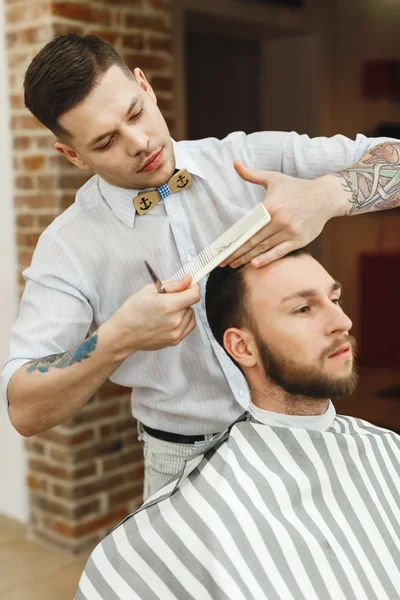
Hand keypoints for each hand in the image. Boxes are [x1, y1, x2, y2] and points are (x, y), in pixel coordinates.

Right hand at [106, 276, 199, 352]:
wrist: (123, 334)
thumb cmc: (132, 312)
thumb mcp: (148, 290)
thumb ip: (172, 285)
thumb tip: (187, 280)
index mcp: (168, 305)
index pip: (194, 295)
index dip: (193, 287)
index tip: (189, 285)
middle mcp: (175, 320)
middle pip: (191, 304)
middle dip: (183, 298)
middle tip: (168, 299)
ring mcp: (176, 332)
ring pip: (191, 315)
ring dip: (184, 310)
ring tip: (167, 310)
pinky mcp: (175, 340)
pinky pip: (188, 326)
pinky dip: (184, 320)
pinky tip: (170, 318)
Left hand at [220, 161, 336, 268]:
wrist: (326, 196)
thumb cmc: (297, 187)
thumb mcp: (274, 178)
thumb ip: (252, 174)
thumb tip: (235, 163)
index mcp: (270, 207)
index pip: (247, 227)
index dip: (234, 239)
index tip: (222, 248)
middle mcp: (279, 220)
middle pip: (253, 240)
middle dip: (237, 252)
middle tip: (223, 262)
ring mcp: (290, 232)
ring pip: (264, 248)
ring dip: (248, 258)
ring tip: (234, 265)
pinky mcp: (299, 240)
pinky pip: (280, 252)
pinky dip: (267, 259)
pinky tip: (255, 264)